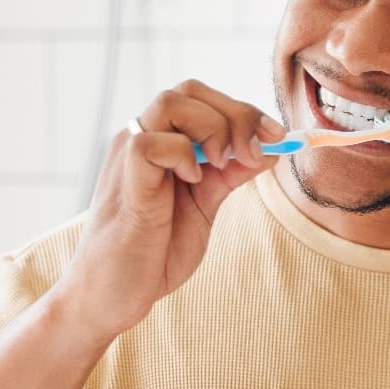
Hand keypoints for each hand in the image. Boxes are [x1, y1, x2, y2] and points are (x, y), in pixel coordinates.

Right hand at [54, 79, 283, 340]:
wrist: (112, 297)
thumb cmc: (153, 252)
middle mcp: (141, 140)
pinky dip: (182, 155)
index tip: (277, 136)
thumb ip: (230, 174)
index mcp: (161, 142)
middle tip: (254, 152)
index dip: (245, 110)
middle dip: (236, 114)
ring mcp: (128, 158)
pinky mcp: (124, 183)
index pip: (202, 99)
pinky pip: (149, 143)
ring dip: (213, 128)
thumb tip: (270, 147)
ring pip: (169, 103)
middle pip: (189, 91)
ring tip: (223, 166)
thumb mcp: (204, 206)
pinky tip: (193, 183)